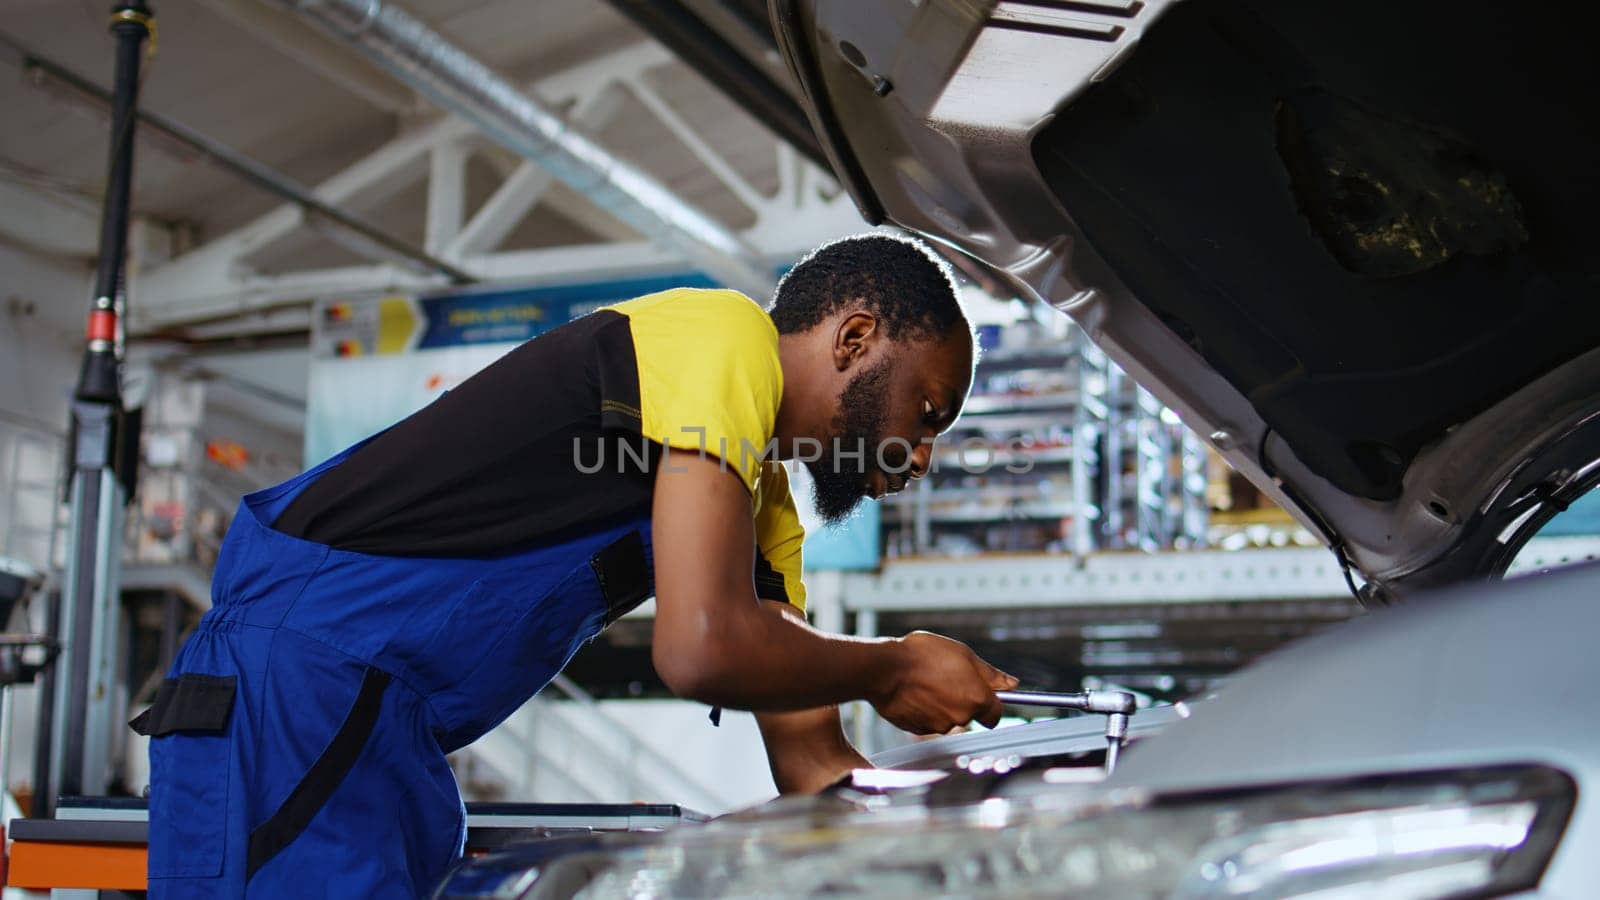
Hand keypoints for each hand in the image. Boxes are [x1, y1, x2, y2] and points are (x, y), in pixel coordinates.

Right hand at [870, 631, 1017, 733]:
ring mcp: (938, 726)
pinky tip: (915, 692)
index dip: (991, 703)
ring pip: (948, 718)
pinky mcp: (918, 730)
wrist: (884, 669)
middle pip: (970, 714)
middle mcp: (960, 717)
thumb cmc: (920, 656)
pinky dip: (925, 710)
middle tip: (947, 677)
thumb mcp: (962, 653)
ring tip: (926, 682)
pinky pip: (928, 721)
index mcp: (976, 698)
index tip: (983, 693)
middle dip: (963, 699)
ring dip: (942, 704)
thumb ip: (990, 673)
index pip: (996, 713)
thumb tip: (1012, 683)